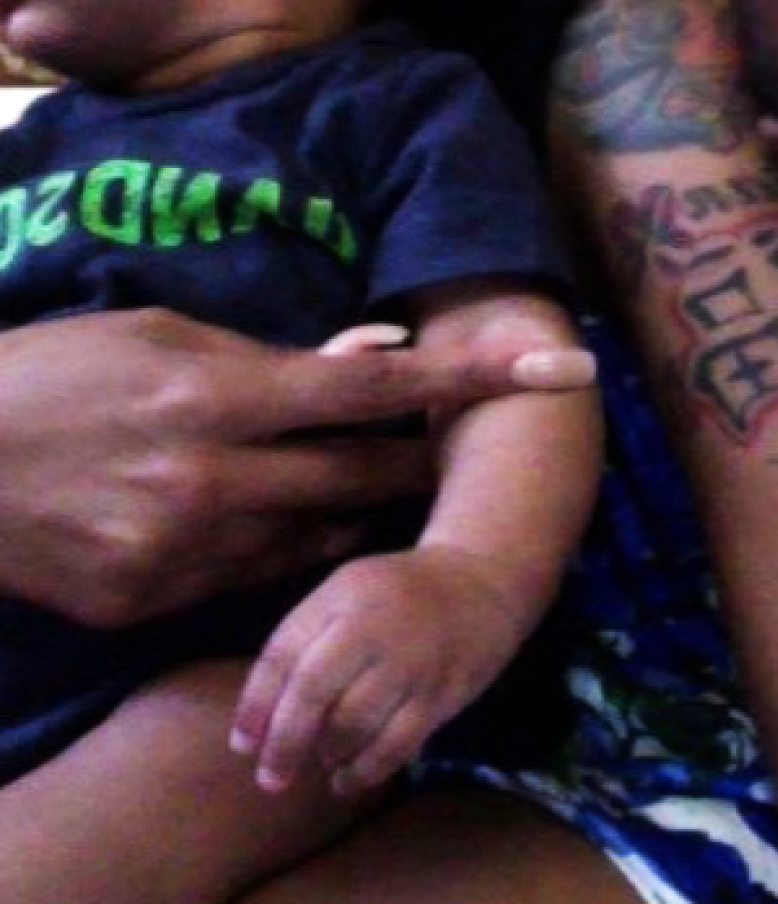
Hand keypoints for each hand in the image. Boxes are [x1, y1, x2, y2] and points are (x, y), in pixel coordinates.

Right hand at [0, 307, 593, 625]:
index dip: (475, 380)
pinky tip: (262, 516)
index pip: (380, 387)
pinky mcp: (152, 602)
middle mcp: (216, 479)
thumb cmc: (59, 372)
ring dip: (349, 511)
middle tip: (453, 452)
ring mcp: (184, 552)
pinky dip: (278, 546)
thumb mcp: (163, 334)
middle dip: (421, 466)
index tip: (560, 372)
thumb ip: (277, 356)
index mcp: (220, 392)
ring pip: (318, 538)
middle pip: (367, 479)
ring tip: (346, 479)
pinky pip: (253, 576)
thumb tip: (377, 354)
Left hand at [230, 546, 520, 794]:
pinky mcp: (444, 688)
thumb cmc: (399, 592)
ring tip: (323, 764)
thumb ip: (305, 640)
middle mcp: (375, 622)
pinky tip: (351, 778)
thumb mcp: (347, 592)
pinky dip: (367, 769)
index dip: (256, 705)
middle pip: (313, 690)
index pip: (282, 652)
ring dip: (328, 753)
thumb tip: (260, 718)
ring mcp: (413, 657)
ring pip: (354, 722)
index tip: (242, 745)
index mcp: (342, 593)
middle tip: (271, 777)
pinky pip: (397, 742)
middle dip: (285, 742)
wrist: (482, 578)